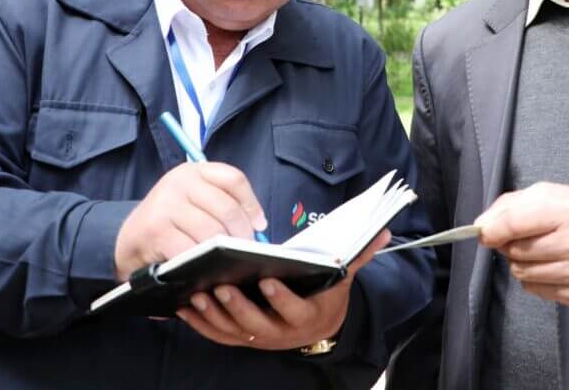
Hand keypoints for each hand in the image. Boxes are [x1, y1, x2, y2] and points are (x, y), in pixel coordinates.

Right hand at [114, 162, 266, 280]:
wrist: (127, 239)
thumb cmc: (169, 222)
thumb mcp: (192, 201)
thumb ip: (222, 203)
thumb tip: (259, 225)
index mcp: (193, 171)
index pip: (234, 178)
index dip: (252, 204)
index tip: (259, 225)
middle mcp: (179, 182)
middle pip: (227, 208)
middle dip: (241, 234)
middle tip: (244, 252)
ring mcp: (166, 204)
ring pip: (212, 231)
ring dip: (224, 251)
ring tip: (227, 262)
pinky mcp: (157, 230)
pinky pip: (191, 249)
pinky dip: (202, 263)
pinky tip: (205, 269)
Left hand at [175, 229, 391, 349]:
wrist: (319, 323)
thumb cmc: (326, 290)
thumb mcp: (344, 274)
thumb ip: (359, 253)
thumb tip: (383, 231)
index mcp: (307, 315)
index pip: (294, 309)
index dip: (281, 297)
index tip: (268, 279)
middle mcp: (281, 332)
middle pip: (256, 324)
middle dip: (237, 306)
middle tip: (219, 284)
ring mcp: (259, 337)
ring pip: (232, 331)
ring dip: (212, 314)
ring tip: (197, 292)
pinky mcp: (241, 337)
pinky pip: (217, 334)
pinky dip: (200, 323)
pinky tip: (185, 303)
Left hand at [475, 183, 568, 305]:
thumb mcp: (546, 194)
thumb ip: (509, 206)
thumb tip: (481, 227)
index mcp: (568, 211)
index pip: (515, 223)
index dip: (492, 230)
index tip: (483, 233)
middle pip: (515, 251)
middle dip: (510, 243)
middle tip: (525, 236)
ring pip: (520, 272)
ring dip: (520, 261)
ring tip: (539, 249)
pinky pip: (532, 288)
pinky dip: (532, 277)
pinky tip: (550, 264)